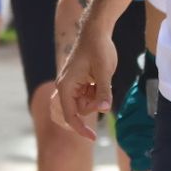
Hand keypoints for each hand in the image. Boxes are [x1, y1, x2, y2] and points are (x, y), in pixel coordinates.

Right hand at [51, 25, 117, 140]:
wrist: (96, 31)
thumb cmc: (98, 49)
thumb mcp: (104, 71)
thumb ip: (104, 91)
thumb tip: (105, 109)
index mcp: (66, 86)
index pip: (70, 115)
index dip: (80, 128)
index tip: (93, 138)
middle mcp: (65, 87)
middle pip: (80, 110)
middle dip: (93, 105)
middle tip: (103, 87)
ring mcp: (72, 85)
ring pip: (85, 104)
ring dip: (96, 98)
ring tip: (101, 79)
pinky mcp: (79, 82)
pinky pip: (88, 96)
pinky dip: (96, 92)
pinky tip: (99, 78)